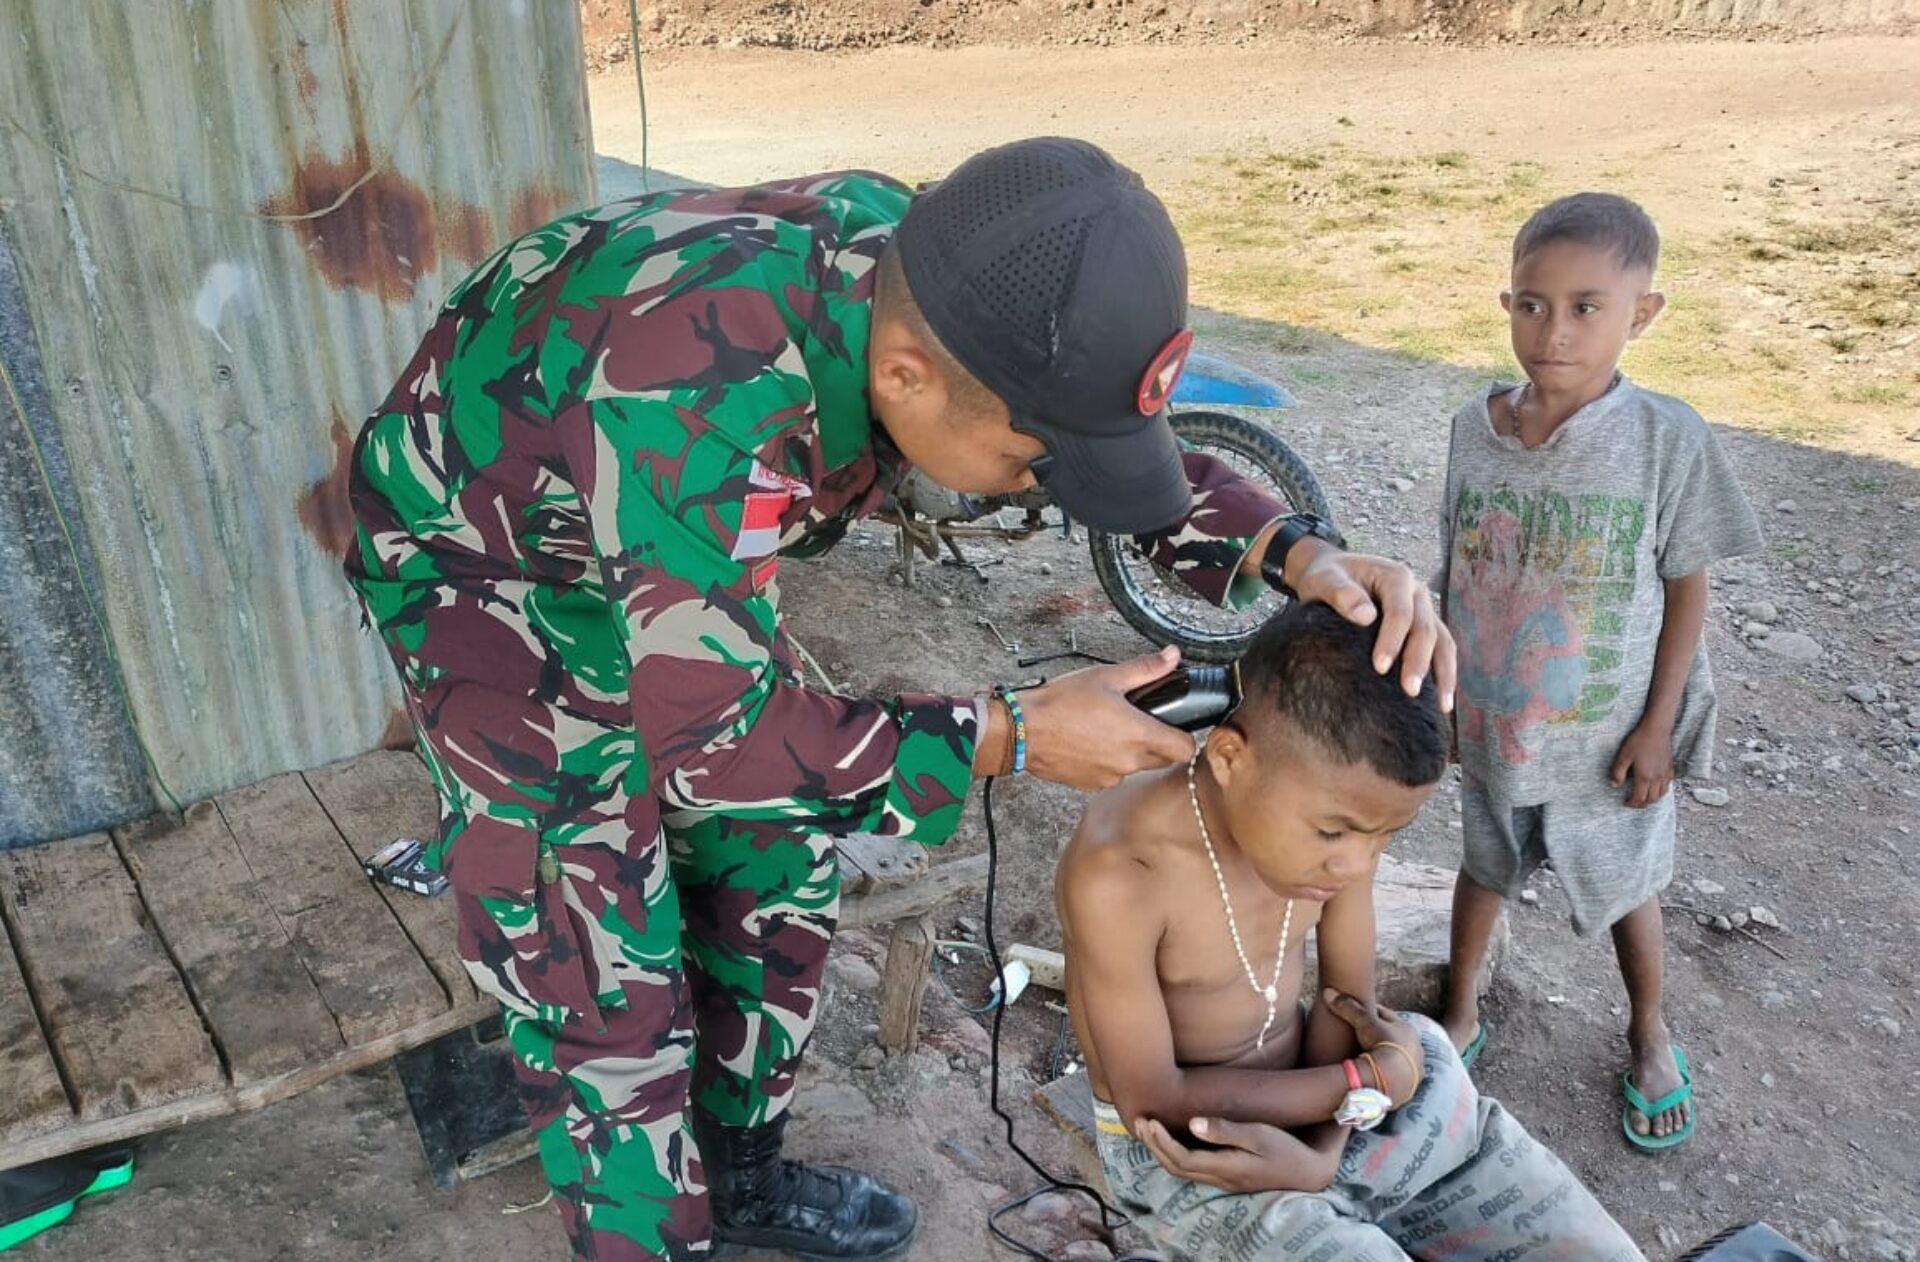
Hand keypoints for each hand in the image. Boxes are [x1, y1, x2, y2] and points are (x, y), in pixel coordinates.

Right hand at [1018, 646, 1196, 789]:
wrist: (1022, 732)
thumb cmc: (1060, 703)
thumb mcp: (1106, 677)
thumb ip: (1145, 668)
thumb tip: (1172, 656)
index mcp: (1139, 735)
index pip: (1185, 750)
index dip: (1184, 737)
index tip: (1173, 725)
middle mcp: (1129, 762)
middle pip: (1163, 759)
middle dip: (1157, 742)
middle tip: (1138, 720)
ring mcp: (1110, 777)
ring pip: (1135, 767)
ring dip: (1131, 752)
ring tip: (1108, 729)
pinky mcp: (1091, 784)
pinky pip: (1111, 775)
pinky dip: (1108, 762)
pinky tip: (1090, 743)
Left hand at [1135, 1116, 1339, 1194]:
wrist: (1310, 1171)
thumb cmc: (1286, 1148)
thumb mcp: (1259, 1135)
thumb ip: (1226, 1131)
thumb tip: (1192, 1124)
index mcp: (1226, 1168)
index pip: (1181, 1159)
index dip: (1160, 1142)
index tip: (1149, 1120)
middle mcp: (1221, 1178)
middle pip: (1176, 1167)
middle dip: (1154, 1146)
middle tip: (1139, 1121)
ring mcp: (1225, 1180)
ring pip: (1183, 1171)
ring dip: (1162, 1151)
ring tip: (1149, 1130)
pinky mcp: (1230, 1176)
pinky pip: (1193, 1170)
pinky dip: (1176, 1155)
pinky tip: (1173, 1140)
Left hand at [1284, 540, 1455, 711]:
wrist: (1332, 576)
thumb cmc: (1327, 578)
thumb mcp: (1324, 580)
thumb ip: (1341, 593)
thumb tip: (1367, 616)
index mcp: (1396, 577)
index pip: (1400, 612)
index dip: (1392, 640)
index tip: (1379, 667)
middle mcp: (1417, 592)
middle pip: (1426, 629)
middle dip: (1418, 662)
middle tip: (1410, 691)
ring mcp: (1424, 610)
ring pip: (1443, 641)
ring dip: (1444, 673)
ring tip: (1443, 706)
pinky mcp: (1423, 626)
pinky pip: (1441, 649)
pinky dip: (1445, 673)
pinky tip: (1443, 700)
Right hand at [1322, 989, 1423, 1102]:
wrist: (1392, 1079)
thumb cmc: (1382, 1045)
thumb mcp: (1363, 1023)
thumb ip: (1347, 1007)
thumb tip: (1327, 991)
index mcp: (1407, 1029)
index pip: (1386, 1016)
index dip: (1369, 1012)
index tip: (1355, 1011)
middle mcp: (1415, 1048)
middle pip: (1394, 1038)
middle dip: (1379, 1036)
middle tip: (1360, 1035)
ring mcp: (1415, 1069)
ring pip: (1397, 1059)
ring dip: (1385, 1058)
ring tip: (1367, 1059)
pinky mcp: (1411, 1087)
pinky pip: (1397, 1078)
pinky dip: (1387, 1076)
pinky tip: (1376, 1077)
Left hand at [1610, 721, 1673, 807]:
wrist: (1656, 730)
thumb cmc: (1638, 741)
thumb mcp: (1623, 756)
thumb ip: (1618, 772)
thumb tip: (1615, 786)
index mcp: (1644, 777)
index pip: (1639, 798)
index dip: (1632, 804)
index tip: (1625, 803)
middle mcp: (1657, 778)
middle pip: (1651, 799)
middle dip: (1642, 804)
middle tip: (1633, 802)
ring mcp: (1665, 774)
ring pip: (1662, 794)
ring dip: (1652, 799)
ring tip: (1644, 797)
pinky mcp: (1670, 768)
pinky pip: (1668, 785)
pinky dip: (1661, 791)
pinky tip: (1655, 787)